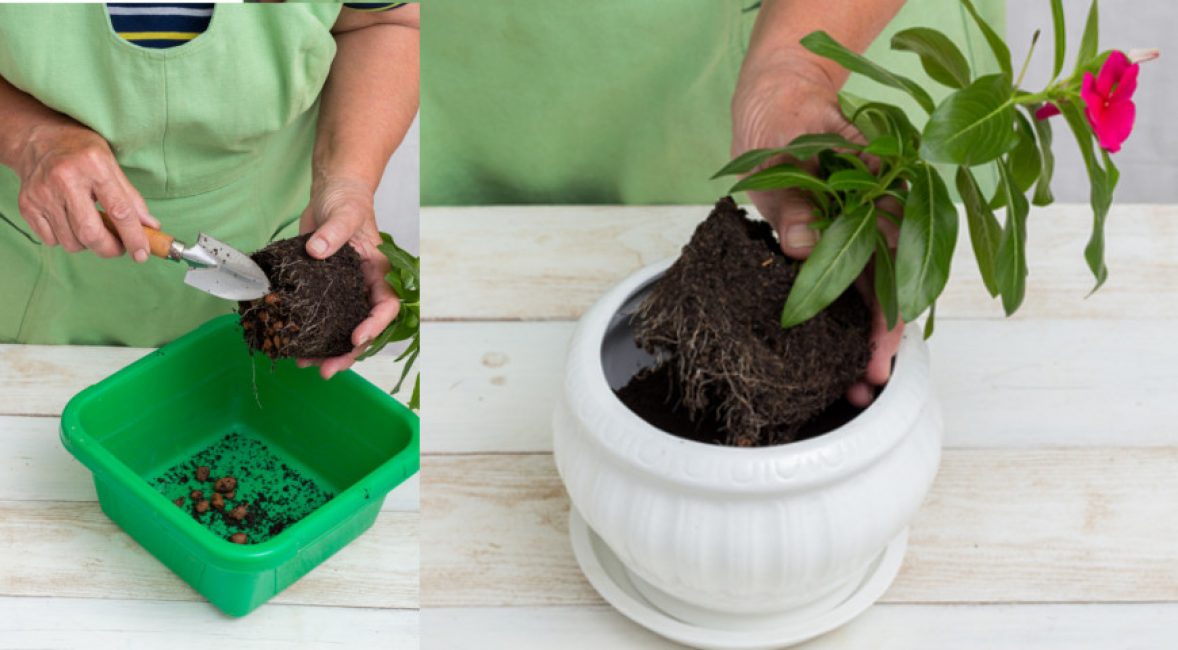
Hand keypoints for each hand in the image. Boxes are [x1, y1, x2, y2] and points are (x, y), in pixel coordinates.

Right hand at [14, 124, 157, 260]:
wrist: (37, 139)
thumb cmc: (81, 152)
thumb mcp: (111, 164)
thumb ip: (131, 198)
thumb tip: (151, 228)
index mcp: (93, 166)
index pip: (119, 211)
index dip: (134, 237)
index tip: (142, 253)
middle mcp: (64, 180)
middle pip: (90, 233)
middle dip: (110, 249)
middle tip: (119, 247)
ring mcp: (42, 194)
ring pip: (71, 242)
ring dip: (88, 244)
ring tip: (92, 226)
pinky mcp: (27, 205)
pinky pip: (51, 240)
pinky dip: (66, 239)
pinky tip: (70, 221)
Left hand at [297, 176, 399, 378]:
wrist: (331, 193)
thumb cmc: (347, 200)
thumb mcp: (344, 213)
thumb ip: (334, 231)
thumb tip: (317, 250)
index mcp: (379, 272)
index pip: (386, 306)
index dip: (374, 326)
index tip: (355, 338)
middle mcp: (364, 287)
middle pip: (363, 328)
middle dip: (347, 353)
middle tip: (327, 369)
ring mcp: (344, 291)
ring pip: (341, 329)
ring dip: (326, 350)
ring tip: (305, 365)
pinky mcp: (323, 290)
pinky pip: (321, 318)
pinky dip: (310, 333)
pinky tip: (293, 346)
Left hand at [732, 54, 901, 406]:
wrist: (781, 101)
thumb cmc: (785, 121)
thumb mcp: (784, 153)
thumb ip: (796, 199)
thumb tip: (802, 245)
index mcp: (879, 196)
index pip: (897, 263)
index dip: (889, 315)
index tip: (879, 356)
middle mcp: (879, 217)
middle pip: (891, 286)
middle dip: (880, 340)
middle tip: (865, 386)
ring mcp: (859, 228)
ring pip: (872, 290)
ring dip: (862, 335)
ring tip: (852, 384)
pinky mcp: (837, 237)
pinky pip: (848, 280)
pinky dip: (844, 316)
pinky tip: (838, 351)